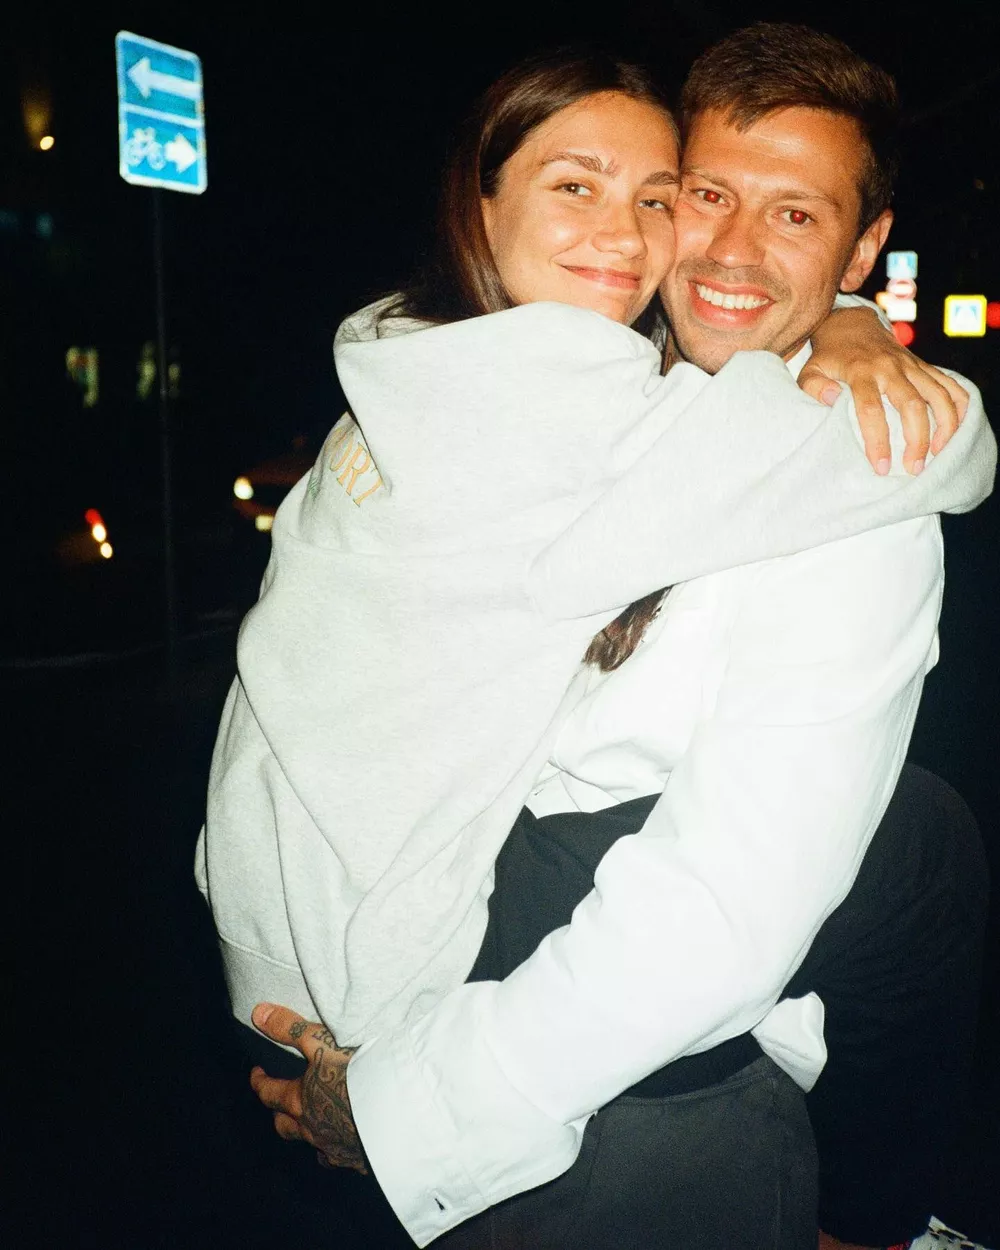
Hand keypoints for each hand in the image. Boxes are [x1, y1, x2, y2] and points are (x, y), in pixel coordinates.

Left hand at [249, 1002, 367, 1173]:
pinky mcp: (357, 1160)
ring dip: (309, 1132)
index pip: (269, 1093)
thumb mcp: (321, 1041)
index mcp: (299, 1102)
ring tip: (315, 1121)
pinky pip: (340, 1157)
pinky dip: (339, 1147)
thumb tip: (257, 1013)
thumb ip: (289, 1028)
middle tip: (281, 1101)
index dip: (259, 1082)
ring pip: (313, 1144)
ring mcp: (334, 1148)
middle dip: (279, 1113)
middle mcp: (312, 1130)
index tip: (257, 1074)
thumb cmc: (357, 1070)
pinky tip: (348, 1140)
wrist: (397, 1106)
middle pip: (284, 1126)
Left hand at [800, 306, 968, 474]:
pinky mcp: (924, 366)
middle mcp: (890, 368)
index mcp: (861, 372)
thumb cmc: (829, 357)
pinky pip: (951, 384)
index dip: (877, 440)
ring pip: (938, 395)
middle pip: (912, 406)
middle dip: (917, 440)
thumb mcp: (810, 370)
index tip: (881, 467)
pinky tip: (957, 429)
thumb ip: (813, 387)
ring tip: (938, 454)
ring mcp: (911, 365)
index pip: (871, 409)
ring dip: (944, 426)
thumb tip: (831, 400)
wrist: (851, 325)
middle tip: (914, 468)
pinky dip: (960, 405)